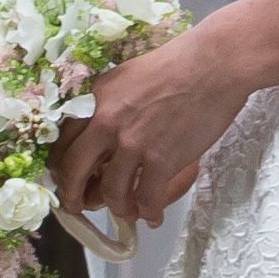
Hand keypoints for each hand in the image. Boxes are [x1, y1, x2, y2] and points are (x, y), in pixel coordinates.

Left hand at [49, 17, 253, 228]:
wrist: (216, 62)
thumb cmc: (180, 61)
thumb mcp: (129, 75)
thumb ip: (110, 104)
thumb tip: (102, 133)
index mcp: (96, 98)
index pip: (63, 142)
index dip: (62, 167)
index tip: (69, 178)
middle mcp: (106, 122)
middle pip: (73, 172)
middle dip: (74, 196)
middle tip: (81, 206)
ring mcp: (133, 143)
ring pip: (110, 192)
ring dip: (118, 207)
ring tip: (130, 209)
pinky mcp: (161, 161)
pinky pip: (146, 199)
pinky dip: (148, 213)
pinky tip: (154, 216)